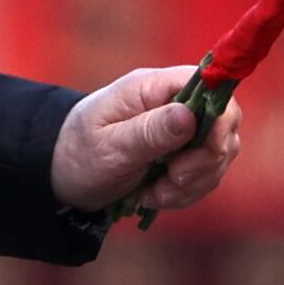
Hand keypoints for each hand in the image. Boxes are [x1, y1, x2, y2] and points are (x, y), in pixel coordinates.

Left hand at [50, 65, 243, 214]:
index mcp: (153, 88)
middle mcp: (173, 104)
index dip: (220, 118)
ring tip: (155, 194)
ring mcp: (180, 131)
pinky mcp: (180, 157)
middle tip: (172, 180)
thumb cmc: (78, 153)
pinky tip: (154, 197)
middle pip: (223, 124)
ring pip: (218, 155)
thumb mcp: (110, 146)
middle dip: (205, 162)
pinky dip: (185, 193)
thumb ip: (150, 131)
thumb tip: (189, 115)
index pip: (210, 87)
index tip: (208, 151)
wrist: (59, 175)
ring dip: (193, 183)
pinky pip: (204, 176)